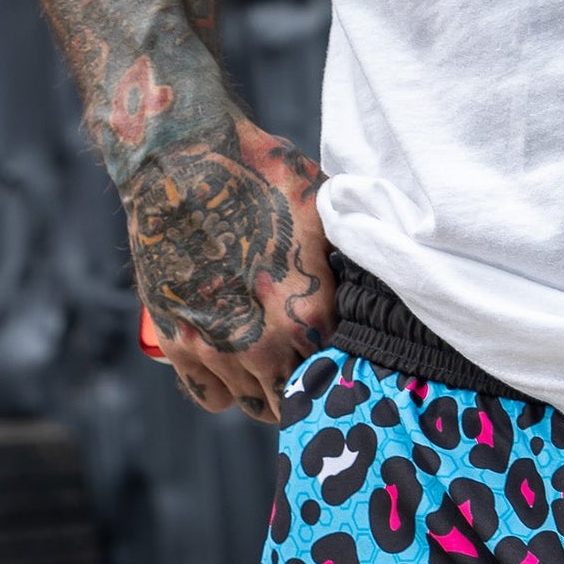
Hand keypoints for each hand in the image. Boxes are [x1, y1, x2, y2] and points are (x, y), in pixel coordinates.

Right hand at [125, 118, 333, 423]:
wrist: (176, 158)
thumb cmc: (258, 176)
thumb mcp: (325, 214)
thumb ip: (350, 259)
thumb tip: (386, 276)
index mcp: (310, 316)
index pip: (341, 376)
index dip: (342, 369)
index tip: (338, 357)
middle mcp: (264, 342)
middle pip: (298, 402)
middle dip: (305, 388)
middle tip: (304, 366)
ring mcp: (216, 346)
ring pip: (255, 405)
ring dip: (265, 389)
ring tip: (268, 362)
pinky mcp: (176, 340)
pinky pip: (211, 397)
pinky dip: (224, 389)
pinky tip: (232, 368)